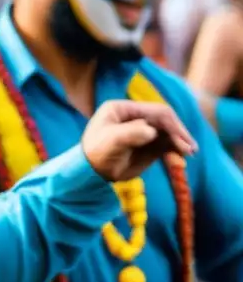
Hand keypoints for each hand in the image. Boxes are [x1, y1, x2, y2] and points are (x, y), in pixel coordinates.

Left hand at [82, 100, 197, 181]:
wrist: (90, 173)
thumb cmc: (95, 153)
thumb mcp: (110, 142)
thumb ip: (130, 134)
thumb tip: (152, 131)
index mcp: (123, 108)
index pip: (155, 111)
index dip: (172, 125)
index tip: (182, 141)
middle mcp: (134, 116)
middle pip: (165, 121)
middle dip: (178, 134)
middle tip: (190, 150)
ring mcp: (142, 130)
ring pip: (168, 133)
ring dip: (179, 143)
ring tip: (188, 155)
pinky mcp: (147, 144)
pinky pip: (166, 145)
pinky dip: (175, 150)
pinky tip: (180, 160)